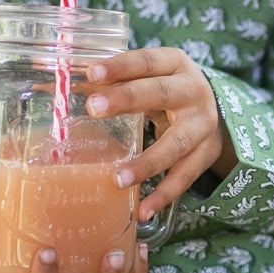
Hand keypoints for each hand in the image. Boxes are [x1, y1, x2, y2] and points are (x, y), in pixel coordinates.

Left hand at [85, 47, 236, 218]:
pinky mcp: (206, 154)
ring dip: (147, 163)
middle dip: (127, 100)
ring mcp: (203, 125)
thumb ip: (115, 82)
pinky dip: (164, 195)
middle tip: (94, 109)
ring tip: (118, 180)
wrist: (216, 111)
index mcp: (175, 64)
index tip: (92, 73)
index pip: (147, 62)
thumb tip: (57, 87)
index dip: (120, 66)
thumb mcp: (150, 77)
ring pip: (177, 144)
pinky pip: (185, 177)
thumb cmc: (167, 90)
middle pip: (161, 94)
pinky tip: (143, 210)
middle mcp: (193, 91)